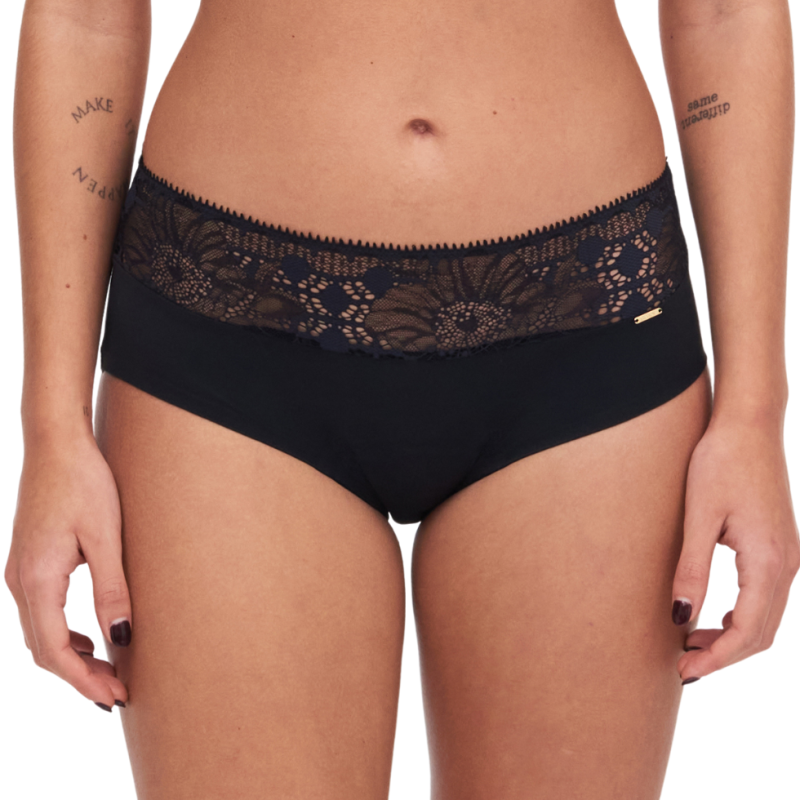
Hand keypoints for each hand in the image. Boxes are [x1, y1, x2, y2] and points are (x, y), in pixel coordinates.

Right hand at [4, 432, 130, 709]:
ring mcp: (20, 571)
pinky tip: (91, 635)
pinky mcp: (29, 561)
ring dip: (72, 657)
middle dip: (80, 676)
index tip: (114, 697)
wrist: (56, 443)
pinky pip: (41, 612)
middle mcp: (19, 581)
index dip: (84, 681)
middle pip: (43, 649)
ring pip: (40, 633)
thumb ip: (112, 589)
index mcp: (37, 580)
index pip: (55, 651)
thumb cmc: (84, 482)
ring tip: (109, 670)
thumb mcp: (106, 537)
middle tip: (118, 692)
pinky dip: (64, 634)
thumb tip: (121, 639)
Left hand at [673, 414, 799, 682]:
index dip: (716, 657)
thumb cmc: (720, 463)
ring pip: (766, 617)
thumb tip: (681, 618)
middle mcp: (786, 564)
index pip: (747, 631)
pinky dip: (742, 616)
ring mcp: (787, 556)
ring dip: (732, 637)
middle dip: (724, 655)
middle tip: (682, 667)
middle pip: (761, 633)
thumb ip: (691, 569)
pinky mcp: (779, 545)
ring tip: (691, 644)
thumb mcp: (699, 516)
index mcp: (768, 561)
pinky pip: (766, 596)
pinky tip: (714, 616)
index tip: (683, 671)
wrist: (749, 425)